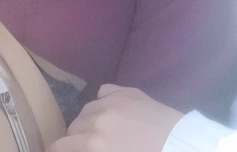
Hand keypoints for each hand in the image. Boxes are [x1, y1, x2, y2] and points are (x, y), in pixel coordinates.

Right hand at [48, 85, 183, 151]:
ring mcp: (114, 102)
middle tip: (89, 146)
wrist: (181, 145)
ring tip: (101, 129)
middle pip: (72, 127)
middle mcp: (98, 119)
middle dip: (76, 138)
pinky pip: (104, 91)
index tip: (58, 151)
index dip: (56, 150)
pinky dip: (104, 100)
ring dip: (89, 120)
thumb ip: (91, 150)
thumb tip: (81, 146)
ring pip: (86, 109)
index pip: (58, 145)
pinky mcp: (129, 91)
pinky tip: (111, 110)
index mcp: (93, 143)